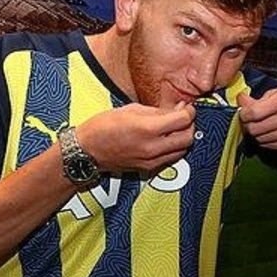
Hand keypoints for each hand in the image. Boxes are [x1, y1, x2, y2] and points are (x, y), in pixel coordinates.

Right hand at [75, 102, 194, 172]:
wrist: (87, 151)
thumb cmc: (103, 126)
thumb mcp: (131, 109)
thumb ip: (157, 111)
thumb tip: (176, 110)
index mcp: (147, 128)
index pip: (183, 120)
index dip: (188, 111)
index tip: (186, 107)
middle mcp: (152, 147)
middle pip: (188, 137)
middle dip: (189, 125)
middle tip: (183, 116)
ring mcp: (151, 161)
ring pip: (182, 150)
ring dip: (183, 138)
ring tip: (174, 128)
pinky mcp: (148, 168)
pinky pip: (170, 159)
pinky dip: (173, 148)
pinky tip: (165, 140)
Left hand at [237, 86, 276, 150]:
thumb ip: (262, 98)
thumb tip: (241, 101)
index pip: (255, 112)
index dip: (244, 113)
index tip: (243, 111)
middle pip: (255, 128)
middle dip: (248, 124)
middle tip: (249, 119)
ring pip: (260, 138)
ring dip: (256, 132)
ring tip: (260, 124)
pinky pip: (269, 145)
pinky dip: (264, 139)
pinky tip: (269, 132)